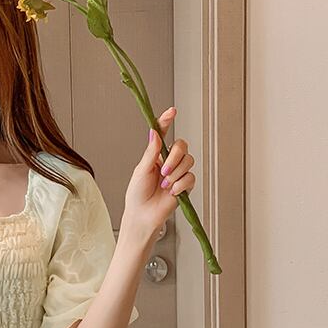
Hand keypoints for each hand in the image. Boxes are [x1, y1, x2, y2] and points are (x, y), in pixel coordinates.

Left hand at [122, 106, 196, 241]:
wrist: (143, 216)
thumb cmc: (137, 195)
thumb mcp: (141, 171)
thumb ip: (151, 152)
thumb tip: (154, 133)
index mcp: (155, 155)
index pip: (163, 133)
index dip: (167, 121)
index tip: (172, 111)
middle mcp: (168, 161)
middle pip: (182, 146)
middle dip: (174, 157)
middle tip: (163, 170)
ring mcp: (178, 173)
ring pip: (188, 161)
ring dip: (176, 173)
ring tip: (165, 185)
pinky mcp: (185, 185)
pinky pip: (191, 178)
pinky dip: (181, 185)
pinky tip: (172, 192)